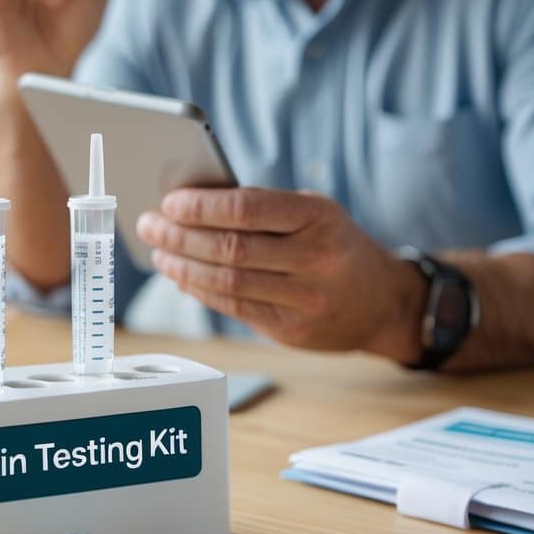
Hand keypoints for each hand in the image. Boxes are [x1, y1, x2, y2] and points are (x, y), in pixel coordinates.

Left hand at [136, 187, 424, 357]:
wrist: (382, 301)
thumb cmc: (335, 243)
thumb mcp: (314, 212)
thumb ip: (263, 208)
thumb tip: (190, 207)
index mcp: (319, 217)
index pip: (247, 209)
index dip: (201, 206)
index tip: (170, 202)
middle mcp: (315, 259)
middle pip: (229, 248)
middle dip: (180, 236)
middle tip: (150, 224)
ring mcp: (305, 299)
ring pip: (226, 283)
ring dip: (182, 267)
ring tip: (159, 252)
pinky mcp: (292, 331)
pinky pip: (234, 308)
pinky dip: (201, 291)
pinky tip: (182, 277)